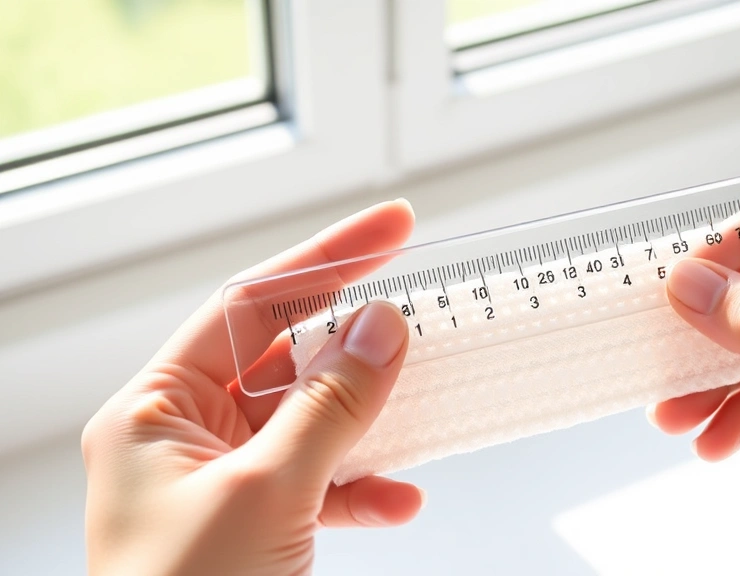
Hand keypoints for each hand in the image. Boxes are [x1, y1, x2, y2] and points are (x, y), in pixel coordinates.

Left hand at [82, 200, 424, 575]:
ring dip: (372, 418)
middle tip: (424, 311)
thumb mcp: (263, 494)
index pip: (250, 305)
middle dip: (357, 343)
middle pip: (286, 358)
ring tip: (425, 401)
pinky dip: (365, 488)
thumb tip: (381, 328)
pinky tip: (400, 500)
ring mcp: (225, 480)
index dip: (326, 259)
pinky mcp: (259, 523)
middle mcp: (186, 435)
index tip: (391, 227)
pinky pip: (322, 483)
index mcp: (156, 411)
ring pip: (313, 420)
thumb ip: (328, 407)